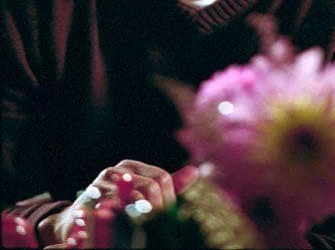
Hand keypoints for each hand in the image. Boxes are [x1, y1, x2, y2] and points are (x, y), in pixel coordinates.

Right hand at [37, 160, 198, 246]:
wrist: (78, 220)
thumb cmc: (115, 205)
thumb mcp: (141, 193)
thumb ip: (168, 185)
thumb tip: (195, 172)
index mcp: (131, 166)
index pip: (162, 178)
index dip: (168, 201)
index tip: (166, 219)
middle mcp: (116, 171)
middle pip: (151, 187)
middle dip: (157, 210)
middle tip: (155, 227)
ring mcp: (100, 185)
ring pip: (133, 200)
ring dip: (142, 218)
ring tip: (142, 229)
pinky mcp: (87, 203)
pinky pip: (112, 213)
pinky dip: (122, 224)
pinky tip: (125, 230)